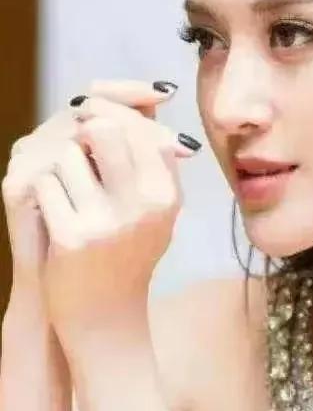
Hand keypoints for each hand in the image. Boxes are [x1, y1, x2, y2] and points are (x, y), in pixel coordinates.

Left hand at [24, 86, 201, 345]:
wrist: (106, 314)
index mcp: (168, 194)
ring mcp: (108, 222)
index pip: (140, 128)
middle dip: (84, 131)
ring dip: (63, 167)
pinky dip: (46, 193)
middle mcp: (145, 205)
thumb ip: (153, 153)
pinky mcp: (73, 238)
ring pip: (70, 155)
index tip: (97, 123)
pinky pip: (48, 184)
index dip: (114, 117)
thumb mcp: (157, 205)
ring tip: (73, 195)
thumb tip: (148, 96)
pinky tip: (57, 216)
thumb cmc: (130, 251)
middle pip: (103, 130)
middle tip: (79, 143)